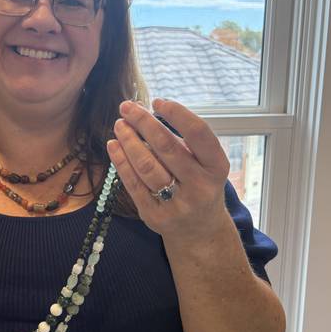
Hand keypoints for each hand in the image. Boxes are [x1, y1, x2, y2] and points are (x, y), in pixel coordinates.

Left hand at [105, 98, 230, 238]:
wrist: (199, 230)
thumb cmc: (197, 183)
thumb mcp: (201, 162)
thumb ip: (178, 139)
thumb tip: (141, 109)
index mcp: (216, 167)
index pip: (199, 134)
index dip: (178, 114)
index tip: (158, 101)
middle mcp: (200, 186)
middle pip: (167, 148)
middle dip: (144, 123)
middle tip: (126, 107)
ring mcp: (178, 204)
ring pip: (147, 167)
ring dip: (129, 142)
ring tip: (119, 125)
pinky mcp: (156, 216)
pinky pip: (134, 185)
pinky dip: (121, 162)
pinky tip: (114, 145)